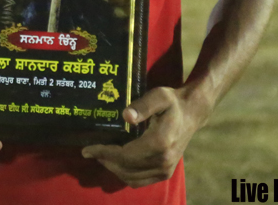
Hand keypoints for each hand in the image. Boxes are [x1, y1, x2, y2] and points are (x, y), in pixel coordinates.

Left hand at [81, 86, 205, 187]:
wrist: (191, 113)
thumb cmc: (173, 102)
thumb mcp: (158, 96)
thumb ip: (142, 105)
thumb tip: (125, 116)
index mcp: (160, 143)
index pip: (124, 155)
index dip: (103, 153)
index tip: (86, 149)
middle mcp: (163, 161)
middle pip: (125, 168)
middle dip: (105, 161)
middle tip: (91, 151)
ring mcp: (165, 169)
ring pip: (131, 178)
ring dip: (113, 169)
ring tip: (102, 156)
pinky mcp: (166, 173)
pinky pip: (140, 181)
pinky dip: (125, 174)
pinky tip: (117, 162)